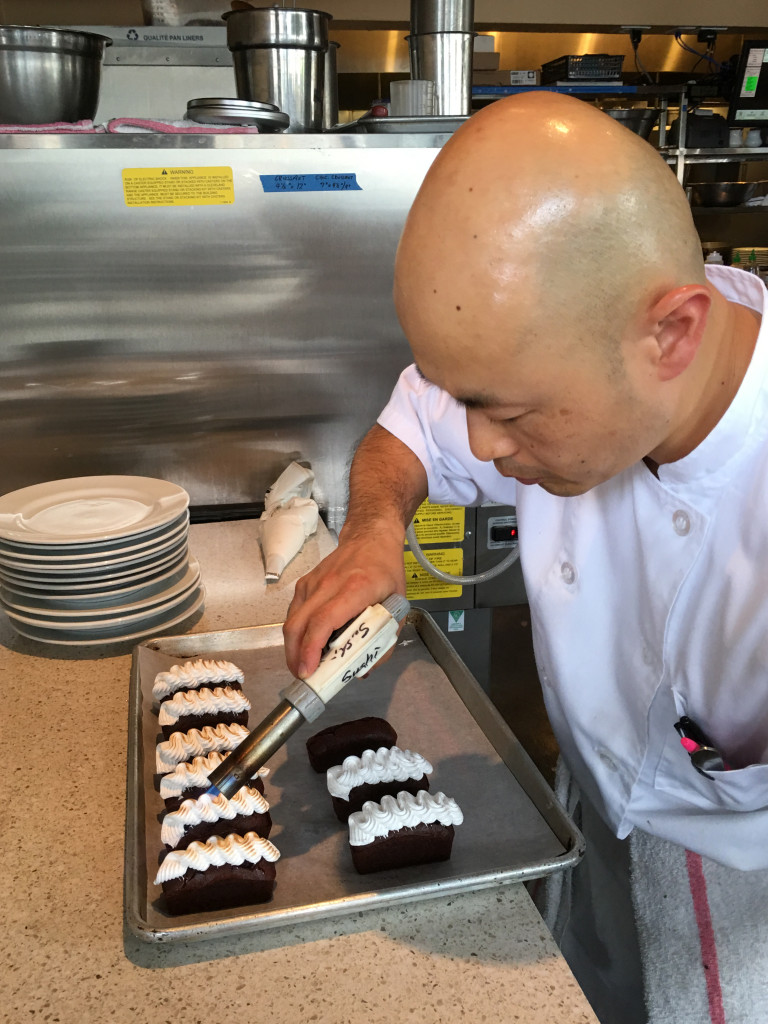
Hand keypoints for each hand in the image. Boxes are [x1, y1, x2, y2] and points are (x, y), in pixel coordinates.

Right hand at [283, 530, 405, 678]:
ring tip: (303, 666)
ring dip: (293, 647)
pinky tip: (305, 645)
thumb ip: (385, 641)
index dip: (312, 648)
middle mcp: (329, 584)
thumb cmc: (385, 571)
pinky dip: (296, 633)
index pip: (324, 620)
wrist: (371, 538)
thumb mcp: (397, 606)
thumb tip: (365, 669)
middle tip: (303, 677)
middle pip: (299, 624)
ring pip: (291, 620)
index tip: (308, 670)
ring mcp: (313, 582)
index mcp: (355, 589)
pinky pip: (294, 613)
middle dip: (295, 656)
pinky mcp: (305, 583)